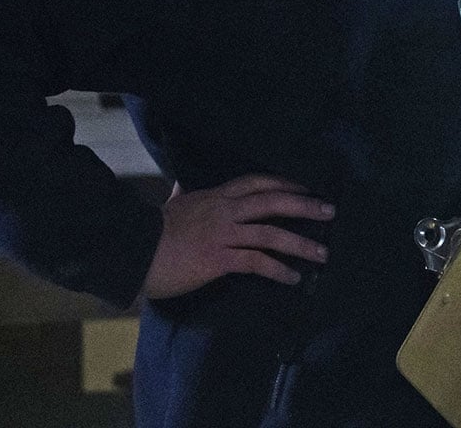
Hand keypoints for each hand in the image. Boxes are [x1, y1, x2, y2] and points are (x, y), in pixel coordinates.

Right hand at [141, 175, 332, 299]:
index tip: (306, 186)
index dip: (284, 183)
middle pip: (273, 201)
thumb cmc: (150, 232)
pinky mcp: (218, 259)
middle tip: (330, 211)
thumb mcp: (172, 205)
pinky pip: (256, 263)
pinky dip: (278, 270)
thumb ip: (183, 193)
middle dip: (305, 205)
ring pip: (271, 234)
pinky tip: (293, 278)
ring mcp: (223, 235)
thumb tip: (182, 181)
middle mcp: (224, 211)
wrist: (130, 253)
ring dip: (301, 243)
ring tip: (322, 253)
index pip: (257, 182)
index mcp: (215, 197)